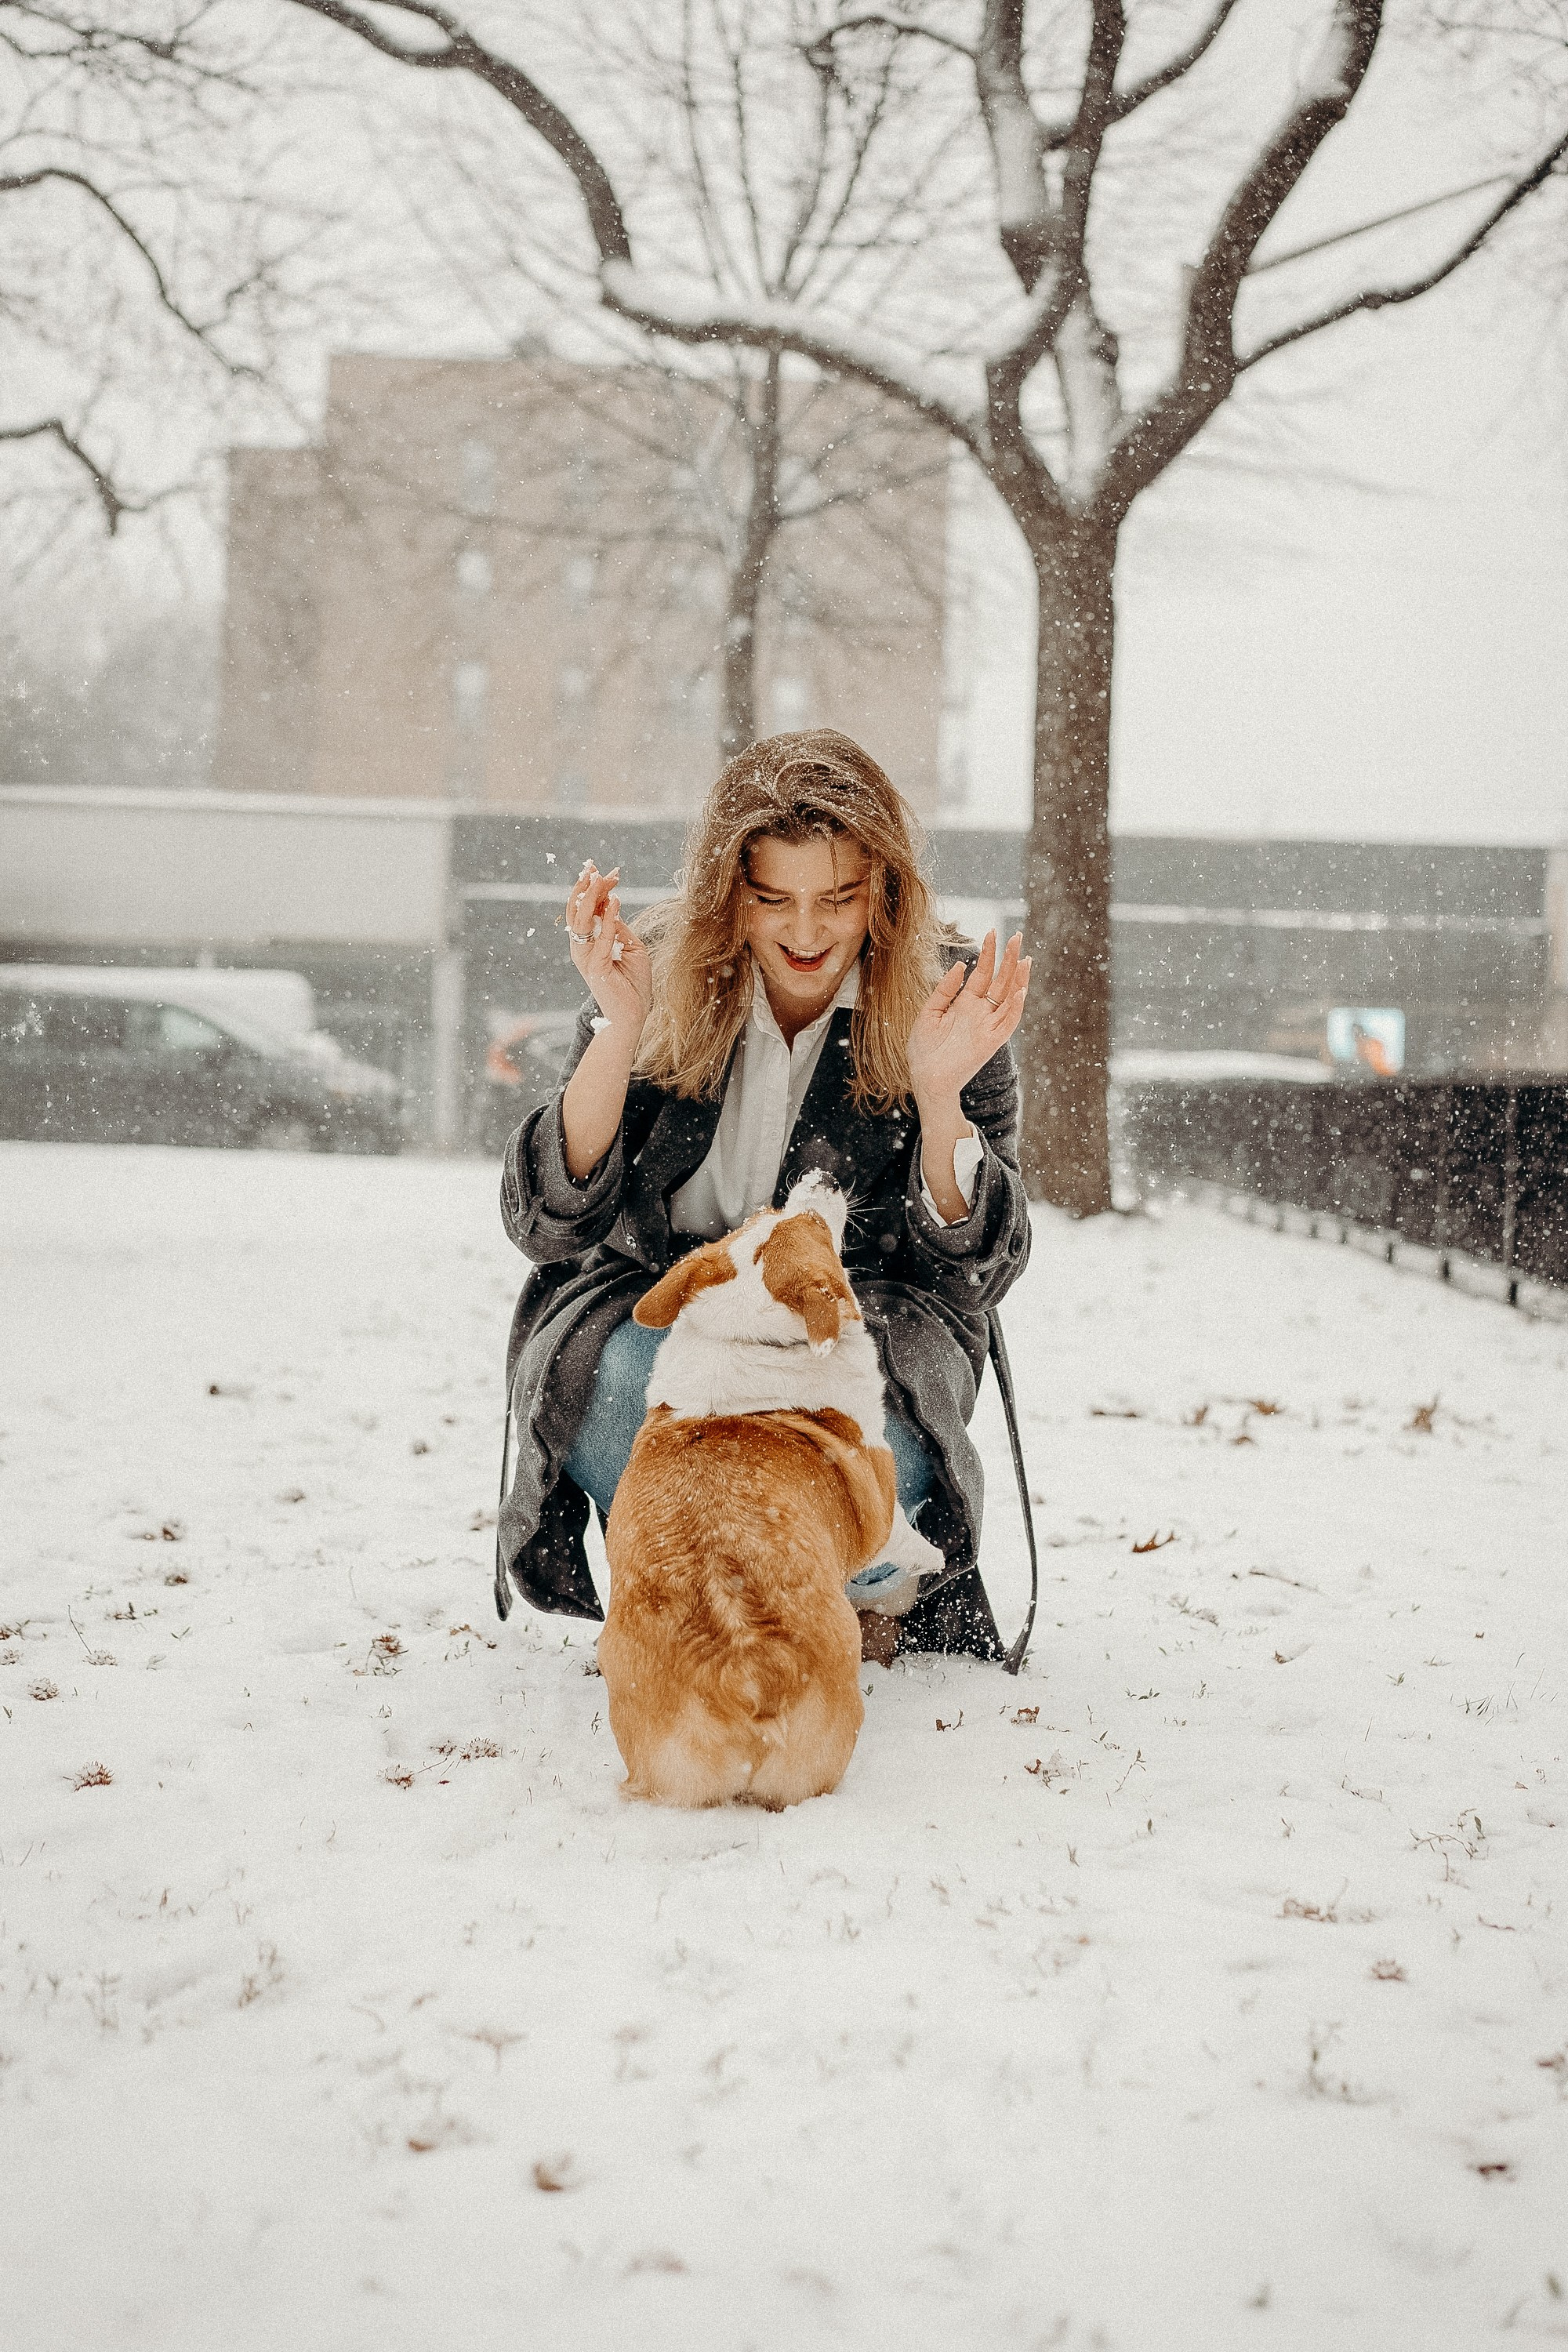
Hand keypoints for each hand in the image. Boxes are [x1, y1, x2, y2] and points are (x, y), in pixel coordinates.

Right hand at [564, 860, 652, 1040]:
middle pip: (578, 910)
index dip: (591, 888)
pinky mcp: (596, 967)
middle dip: (586, 886)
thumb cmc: (632, 982)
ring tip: (602, 878)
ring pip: (583, 920)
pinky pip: (601, 938)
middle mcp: (582, 947)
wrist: (633, 1014)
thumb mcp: (630, 947)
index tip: (602, 868)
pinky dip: (608, 919)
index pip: (584, 909)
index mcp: (588, 942)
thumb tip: (611, 903)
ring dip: (592, 897)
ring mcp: (586, 957)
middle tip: (596, 867)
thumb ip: (618, 927)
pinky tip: (615, 901)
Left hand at [906, 930, 1029, 1105]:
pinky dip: (1015, 1008)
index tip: (993, 932)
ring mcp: (988, 1027)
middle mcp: (980, 1013)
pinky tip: (1020, 990)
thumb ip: (944, 989)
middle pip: (1001, 981)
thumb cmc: (923, 1050)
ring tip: (1025, 958)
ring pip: (1010, 999)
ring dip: (1018, 979)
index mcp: (965, 1004)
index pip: (983, 973)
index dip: (989, 953)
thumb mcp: (929, 1012)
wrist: (925, 1078)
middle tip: (1018, 936)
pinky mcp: (991, 1042)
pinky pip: (1008, 1023)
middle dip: (1009, 959)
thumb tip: (960, 965)